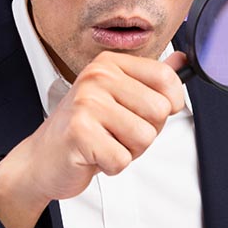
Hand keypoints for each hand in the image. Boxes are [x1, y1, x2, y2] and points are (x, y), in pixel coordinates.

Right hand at [0, 50, 186, 227]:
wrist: (43, 158)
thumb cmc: (85, 129)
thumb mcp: (119, 97)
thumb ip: (152, 79)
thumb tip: (183, 61)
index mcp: (109, 63)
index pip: (166, 78)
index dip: (168, 105)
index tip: (144, 113)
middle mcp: (98, 77)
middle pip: (159, 111)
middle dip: (146, 132)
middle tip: (116, 133)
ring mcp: (87, 103)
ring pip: (144, 138)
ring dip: (129, 151)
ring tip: (104, 143)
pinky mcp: (79, 133)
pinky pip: (122, 159)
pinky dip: (112, 166)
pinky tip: (93, 156)